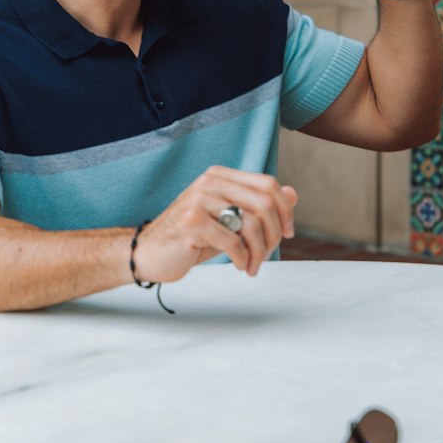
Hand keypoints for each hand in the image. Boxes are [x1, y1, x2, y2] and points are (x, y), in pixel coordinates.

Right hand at [134, 166, 297, 281]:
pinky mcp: (191, 223)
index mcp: (219, 176)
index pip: (267, 184)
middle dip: (274, 233)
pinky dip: (243, 259)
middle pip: (264, 202)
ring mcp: (199, 200)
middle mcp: (209, 182)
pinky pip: (233, 242)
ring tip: (253, 265)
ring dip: (259, 251)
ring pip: (251, 223)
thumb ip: (258, 206)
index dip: (284, 209)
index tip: (286, 232)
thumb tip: (293, 194)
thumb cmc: (191, 239)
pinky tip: (240, 266)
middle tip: (268, 254)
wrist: (148, 254)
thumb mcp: (228, 221)